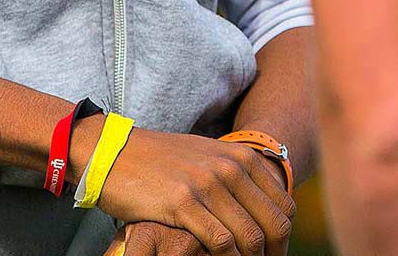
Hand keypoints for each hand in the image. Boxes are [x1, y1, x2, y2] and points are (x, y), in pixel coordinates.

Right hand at [73, 120, 292, 255]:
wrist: (113, 151)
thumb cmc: (159, 160)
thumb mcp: (206, 158)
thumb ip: (234, 176)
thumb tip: (260, 205)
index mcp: (241, 158)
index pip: (283, 207)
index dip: (283, 239)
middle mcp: (229, 168)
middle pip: (273, 225)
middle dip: (272, 255)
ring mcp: (206, 184)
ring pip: (249, 237)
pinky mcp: (182, 202)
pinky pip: (219, 242)